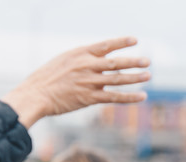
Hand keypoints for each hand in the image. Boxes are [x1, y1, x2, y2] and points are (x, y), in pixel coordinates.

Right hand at [2, 37, 150, 127]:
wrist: (36, 95)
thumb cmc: (47, 79)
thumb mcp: (63, 61)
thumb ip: (82, 60)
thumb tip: (96, 61)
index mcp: (80, 54)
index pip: (105, 45)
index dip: (121, 42)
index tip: (134, 40)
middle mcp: (87, 66)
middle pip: (115, 62)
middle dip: (133, 61)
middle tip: (148, 61)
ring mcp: (89, 82)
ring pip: (118, 79)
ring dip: (135, 78)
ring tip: (148, 75)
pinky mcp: (90, 98)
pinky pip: (114, 97)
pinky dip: (130, 97)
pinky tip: (142, 96)